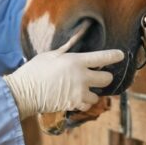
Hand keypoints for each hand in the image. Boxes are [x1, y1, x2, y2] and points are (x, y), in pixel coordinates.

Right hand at [4, 28, 123, 119]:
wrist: (24, 92)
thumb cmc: (35, 70)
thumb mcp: (51, 55)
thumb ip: (67, 49)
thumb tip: (76, 40)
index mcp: (76, 61)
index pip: (103, 58)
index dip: (114, 56)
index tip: (121, 55)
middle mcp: (81, 77)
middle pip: (106, 79)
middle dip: (104, 77)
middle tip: (96, 76)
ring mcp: (79, 93)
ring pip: (98, 95)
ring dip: (92, 92)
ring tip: (81, 88)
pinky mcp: (74, 105)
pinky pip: (87, 105)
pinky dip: (84, 102)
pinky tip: (76, 97)